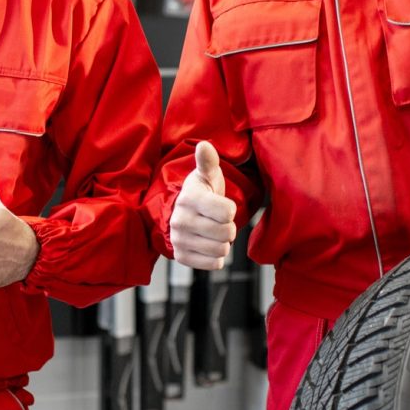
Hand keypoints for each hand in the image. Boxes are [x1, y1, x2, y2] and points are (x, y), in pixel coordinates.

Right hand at [169, 141, 236, 269]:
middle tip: (218, 221)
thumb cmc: (201, 192)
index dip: (230, 209)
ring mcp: (179, 240)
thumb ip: (208, 161)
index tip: (221, 205)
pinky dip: (216, 257)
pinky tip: (207, 244)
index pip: (227, 212)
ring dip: (223, 242)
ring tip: (212, 232)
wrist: (180, 212)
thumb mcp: (207, 175)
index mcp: (190, 198)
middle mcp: (181, 220)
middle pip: (227, 233)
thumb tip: (204, 145)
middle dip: (228, 227)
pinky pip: (214, 264)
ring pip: (221, 250)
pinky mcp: (181, 256)